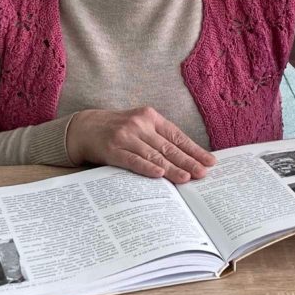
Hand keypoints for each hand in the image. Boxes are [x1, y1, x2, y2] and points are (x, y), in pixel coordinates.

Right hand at [66, 106, 215, 183]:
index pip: (177, 136)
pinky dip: (147, 167)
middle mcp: (140, 124)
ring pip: (154, 155)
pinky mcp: (112, 149)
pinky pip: (133, 160)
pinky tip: (159, 174)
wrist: (84, 127)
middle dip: (188, 161)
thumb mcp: (139, 125)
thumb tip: (185, 159)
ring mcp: (125, 136)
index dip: (194, 150)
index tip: (210, 161)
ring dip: (172, 168)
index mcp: (150, 117)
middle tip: (203, 173)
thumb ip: (158, 138)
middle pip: (169, 147)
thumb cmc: (117, 130)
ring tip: (187, 178)